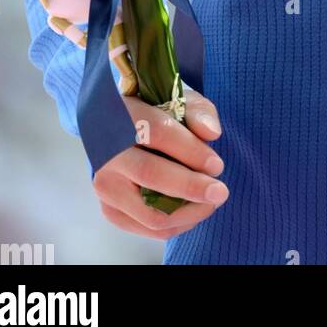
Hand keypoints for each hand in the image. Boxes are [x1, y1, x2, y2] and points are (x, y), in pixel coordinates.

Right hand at [93, 84, 228, 240]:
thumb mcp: (179, 99)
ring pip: (147, 209)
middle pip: (149, 174)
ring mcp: (106, 185)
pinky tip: (194, 211)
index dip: (191, 151)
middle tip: (220, 192)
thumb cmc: (158, 113)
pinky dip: (175, 224)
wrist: (120, 131)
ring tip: (210, 202)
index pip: (158, 132)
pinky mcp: (110, 209)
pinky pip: (145, 227)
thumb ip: (198, 112)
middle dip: (190, 187)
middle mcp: (108, 152)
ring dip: (187, 212)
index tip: (217, 165)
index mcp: (124, 116)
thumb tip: (211, 134)